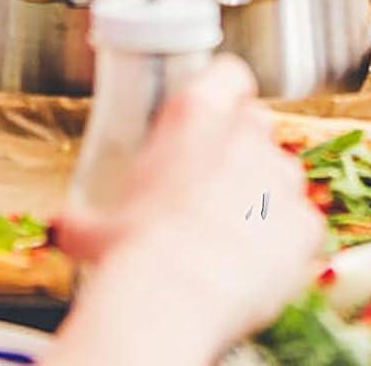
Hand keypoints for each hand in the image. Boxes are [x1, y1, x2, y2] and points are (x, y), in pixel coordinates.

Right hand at [53, 56, 322, 357]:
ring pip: (281, 173)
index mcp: (195, 114)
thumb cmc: (133, 254)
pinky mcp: (305, 222)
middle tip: (212, 185)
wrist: (176, 297)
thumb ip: (85, 217)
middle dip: (240, 148)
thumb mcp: (95, 228)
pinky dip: (284, 241)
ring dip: (262, 195)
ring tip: (232, 233)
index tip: (215, 109)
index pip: (228, 73)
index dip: (225, 89)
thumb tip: (66, 226)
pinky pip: (300, 224)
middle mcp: (246, 134)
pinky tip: (254, 263)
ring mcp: (281, 177)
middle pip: (255, 122)